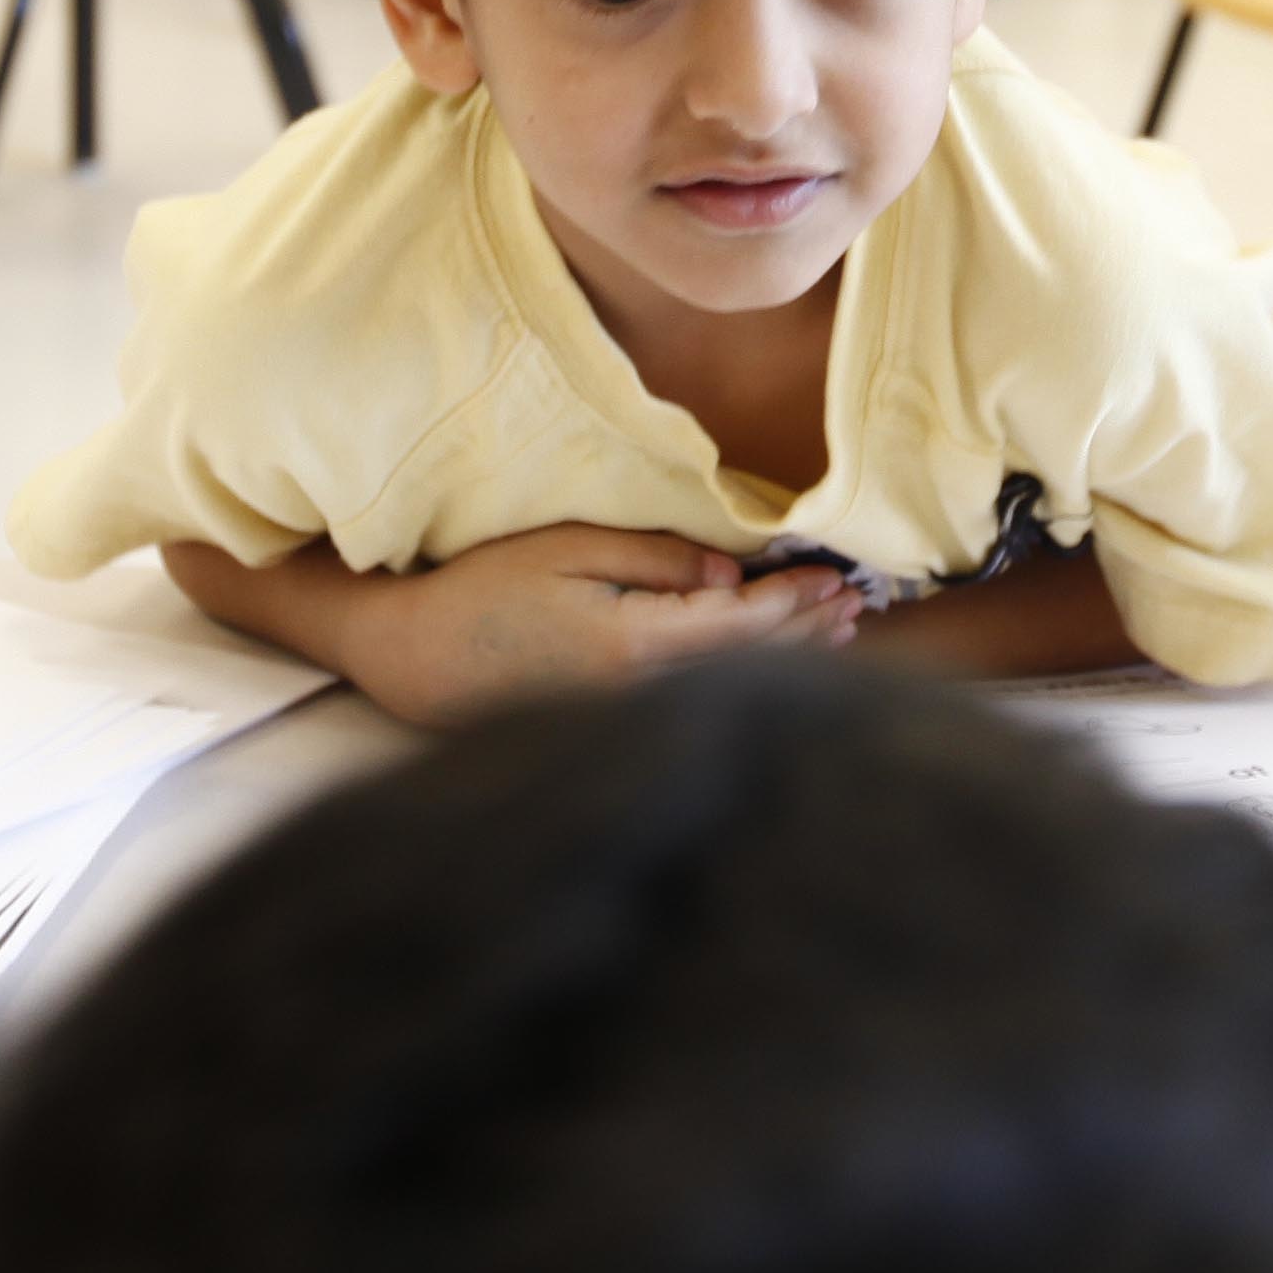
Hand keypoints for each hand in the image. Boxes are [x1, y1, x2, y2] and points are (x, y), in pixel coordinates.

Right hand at [174, 528, 866, 725]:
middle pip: (748, 664)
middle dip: (806, 632)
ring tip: (836, 633)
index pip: (741, 625)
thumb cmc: (484, 590)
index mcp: (635, 645)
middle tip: (857, 604)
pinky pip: (696, 697)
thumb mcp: (568, 548)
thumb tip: (729, 574)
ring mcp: (626, 717)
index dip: (793, 601)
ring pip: (728, 686)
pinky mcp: (610, 724)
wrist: (414, 657)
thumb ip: (655, 559)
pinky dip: (742, 675)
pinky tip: (770, 663)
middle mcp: (640, 692)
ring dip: (786, 658)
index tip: (835, 577)